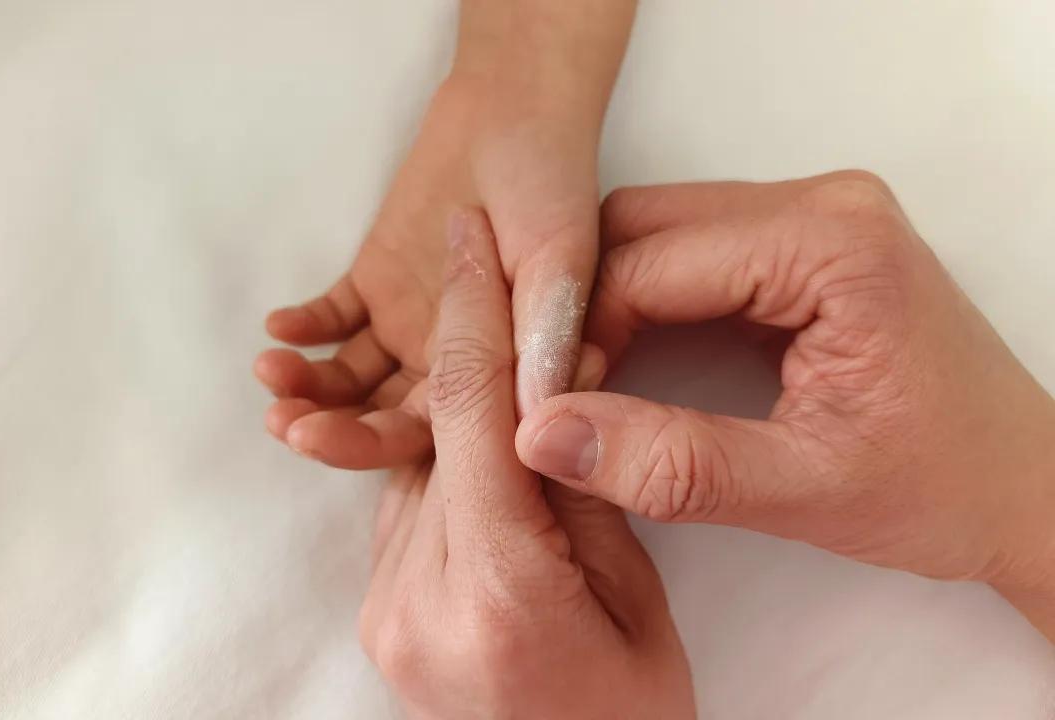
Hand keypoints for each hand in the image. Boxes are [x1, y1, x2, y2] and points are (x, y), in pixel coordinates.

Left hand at [253, 0, 637, 467]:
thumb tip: (531, 421)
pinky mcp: (375, 285)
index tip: (319, 440)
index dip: (376, 445)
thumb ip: (543, 334)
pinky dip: (306, 328)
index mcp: (498, 373)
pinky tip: (280, 326)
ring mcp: (407, 326)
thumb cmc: (550, 188)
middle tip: (284, 423)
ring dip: (308, 383)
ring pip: (351, 378)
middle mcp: (449, 361)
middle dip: (329, 427)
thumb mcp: (559, 260)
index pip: (434, 434)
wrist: (513, 115)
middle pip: (382, 418)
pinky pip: (333, 321)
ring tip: (269, 369)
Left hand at [360, 209, 693, 718]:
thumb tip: (549, 401)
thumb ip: (581, 497)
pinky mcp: (379, 615)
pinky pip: (408, 507)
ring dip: (458, 407)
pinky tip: (482, 447)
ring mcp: (384, 611)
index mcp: (498, 590)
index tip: (472, 235)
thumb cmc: (630, 718)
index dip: (474, 312)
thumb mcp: (636, 602)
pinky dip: (444, 463)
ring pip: (417, 464)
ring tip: (500, 360)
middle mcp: (416, 597)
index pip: (477, 415)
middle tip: (493, 271)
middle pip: (438, 432)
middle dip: (471, 348)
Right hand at [515, 172, 1054, 638]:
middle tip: (551, 393)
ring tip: (578, 386)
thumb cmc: (946, 486)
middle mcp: (821, 204)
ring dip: (607, 307)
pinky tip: (622, 367)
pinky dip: (643, 309)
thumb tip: (544, 439)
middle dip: (583, 311)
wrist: (1025, 490)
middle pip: (642, 228)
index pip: (649, 263)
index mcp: (831, 241)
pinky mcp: (801, 249)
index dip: (575, 336)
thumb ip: (672, 464)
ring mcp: (812, 219)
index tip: (538, 407)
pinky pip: (690, 257)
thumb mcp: (804, 487)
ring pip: (656, 237)